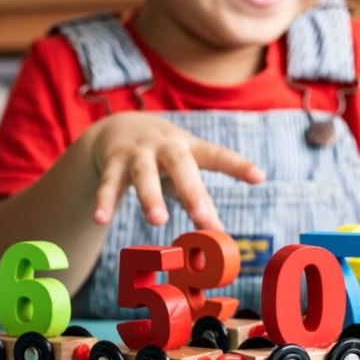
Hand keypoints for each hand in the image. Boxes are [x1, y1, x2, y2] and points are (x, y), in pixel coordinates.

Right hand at [86, 112, 264, 228]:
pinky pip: (108, 184)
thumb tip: (219, 233)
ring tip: (158, 220)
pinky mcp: (112, 163)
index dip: (237, 166)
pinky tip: (100, 219)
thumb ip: (201, 200)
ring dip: (150, 196)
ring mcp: (137, 153)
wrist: (118, 127)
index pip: (216, 155)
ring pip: (143, 174)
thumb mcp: (184, 171)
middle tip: (203, 217)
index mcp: (189, 148)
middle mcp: (164, 147)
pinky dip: (104, 201)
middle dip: (191, 190)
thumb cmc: (163, 157)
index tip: (258, 176)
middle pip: (180, 164)